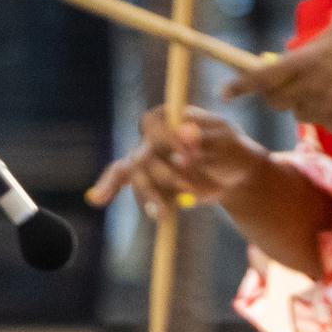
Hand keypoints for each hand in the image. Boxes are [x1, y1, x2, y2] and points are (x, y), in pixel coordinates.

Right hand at [89, 104, 276, 225]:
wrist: (234, 176)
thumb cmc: (231, 151)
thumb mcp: (225, 142)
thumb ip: (205, 138)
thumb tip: (184, 132)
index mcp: (170, 117)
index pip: (153, 124)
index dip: (165, 139)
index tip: (186, 153)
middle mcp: (153, 137)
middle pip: (141, 155)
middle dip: (162, 176)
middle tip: (188, 186)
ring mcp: (148, 160)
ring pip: (135, 177)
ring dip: (151, 196)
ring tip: (165, 213)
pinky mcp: (148, 181)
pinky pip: (122, 183)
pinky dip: (109, 189)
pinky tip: (97, 198)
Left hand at [228, 25, 331, 135]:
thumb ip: (312, 46)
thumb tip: (291, 56)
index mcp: (307, 62)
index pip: (262, 78)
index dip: (240, 86)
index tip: (226, 91)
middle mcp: (309, 89)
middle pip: (275, 99)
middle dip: (278, 92)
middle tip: (296, 81)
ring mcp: (323, 111)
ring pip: (299, 111)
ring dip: (307, 100)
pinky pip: (322, 120)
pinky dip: (329, 111)